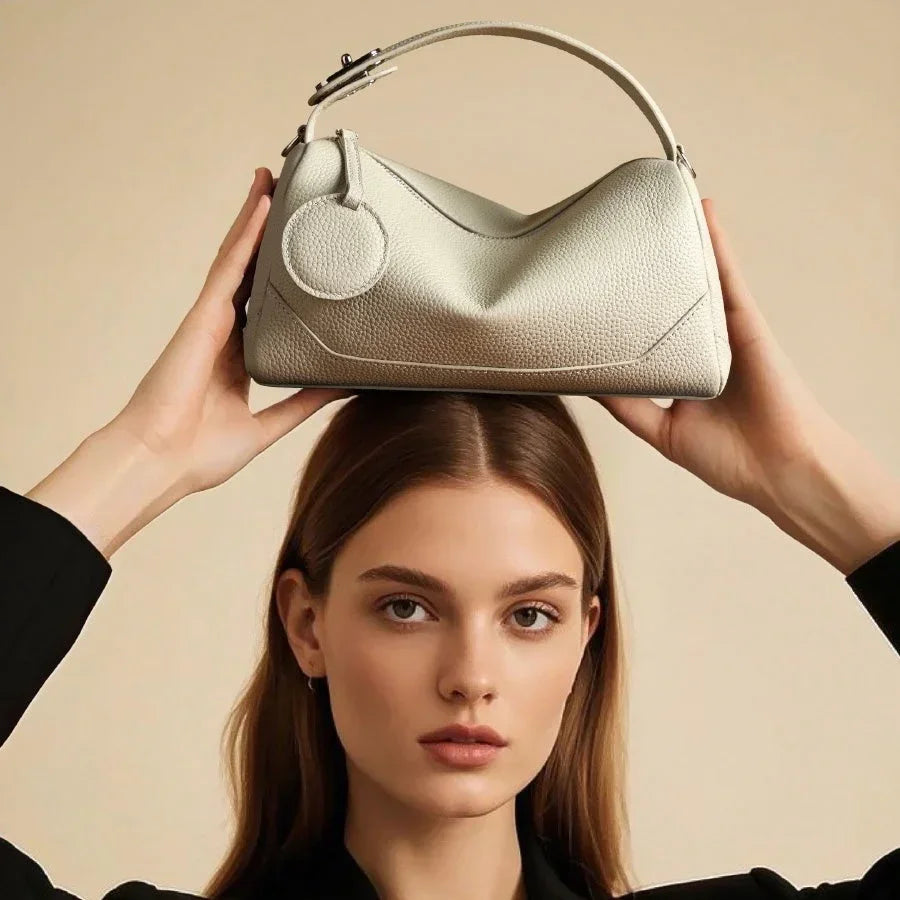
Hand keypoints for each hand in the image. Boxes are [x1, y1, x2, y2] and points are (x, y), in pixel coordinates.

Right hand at [109, 168, 349, 495]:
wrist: (160, 464)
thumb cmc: (198, 454)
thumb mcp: (268, 425)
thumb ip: (302, 404)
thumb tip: (340, 387)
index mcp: (239, 359)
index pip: (266, 309)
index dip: (282, 280)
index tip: (302, 258)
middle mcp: (226, 334)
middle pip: (251, 274)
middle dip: (267, 239)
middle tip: (290, 202)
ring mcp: (212, 320)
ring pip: (239, 259)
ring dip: (255, 221)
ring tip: (274, 182)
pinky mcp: (203, 316)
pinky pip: (229, 267)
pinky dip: (246, 234)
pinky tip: (262, 203)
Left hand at [592, 198, 848, 515]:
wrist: (777, 470)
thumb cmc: (728, 456)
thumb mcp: (659, 430)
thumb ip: (626, 405)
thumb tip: (586, 381)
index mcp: (680, 368)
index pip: (646, 329)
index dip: (623, 308)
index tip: (590, 288)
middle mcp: (701, 344)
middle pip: (669, 296)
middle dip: (647, 268)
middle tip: (615, 235)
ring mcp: (724, 330)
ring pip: (698, 278)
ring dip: (681, 243)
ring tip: (654, 207)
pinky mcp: (746, 323)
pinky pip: (729, 277)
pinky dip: (717, 244)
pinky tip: (703, 213)